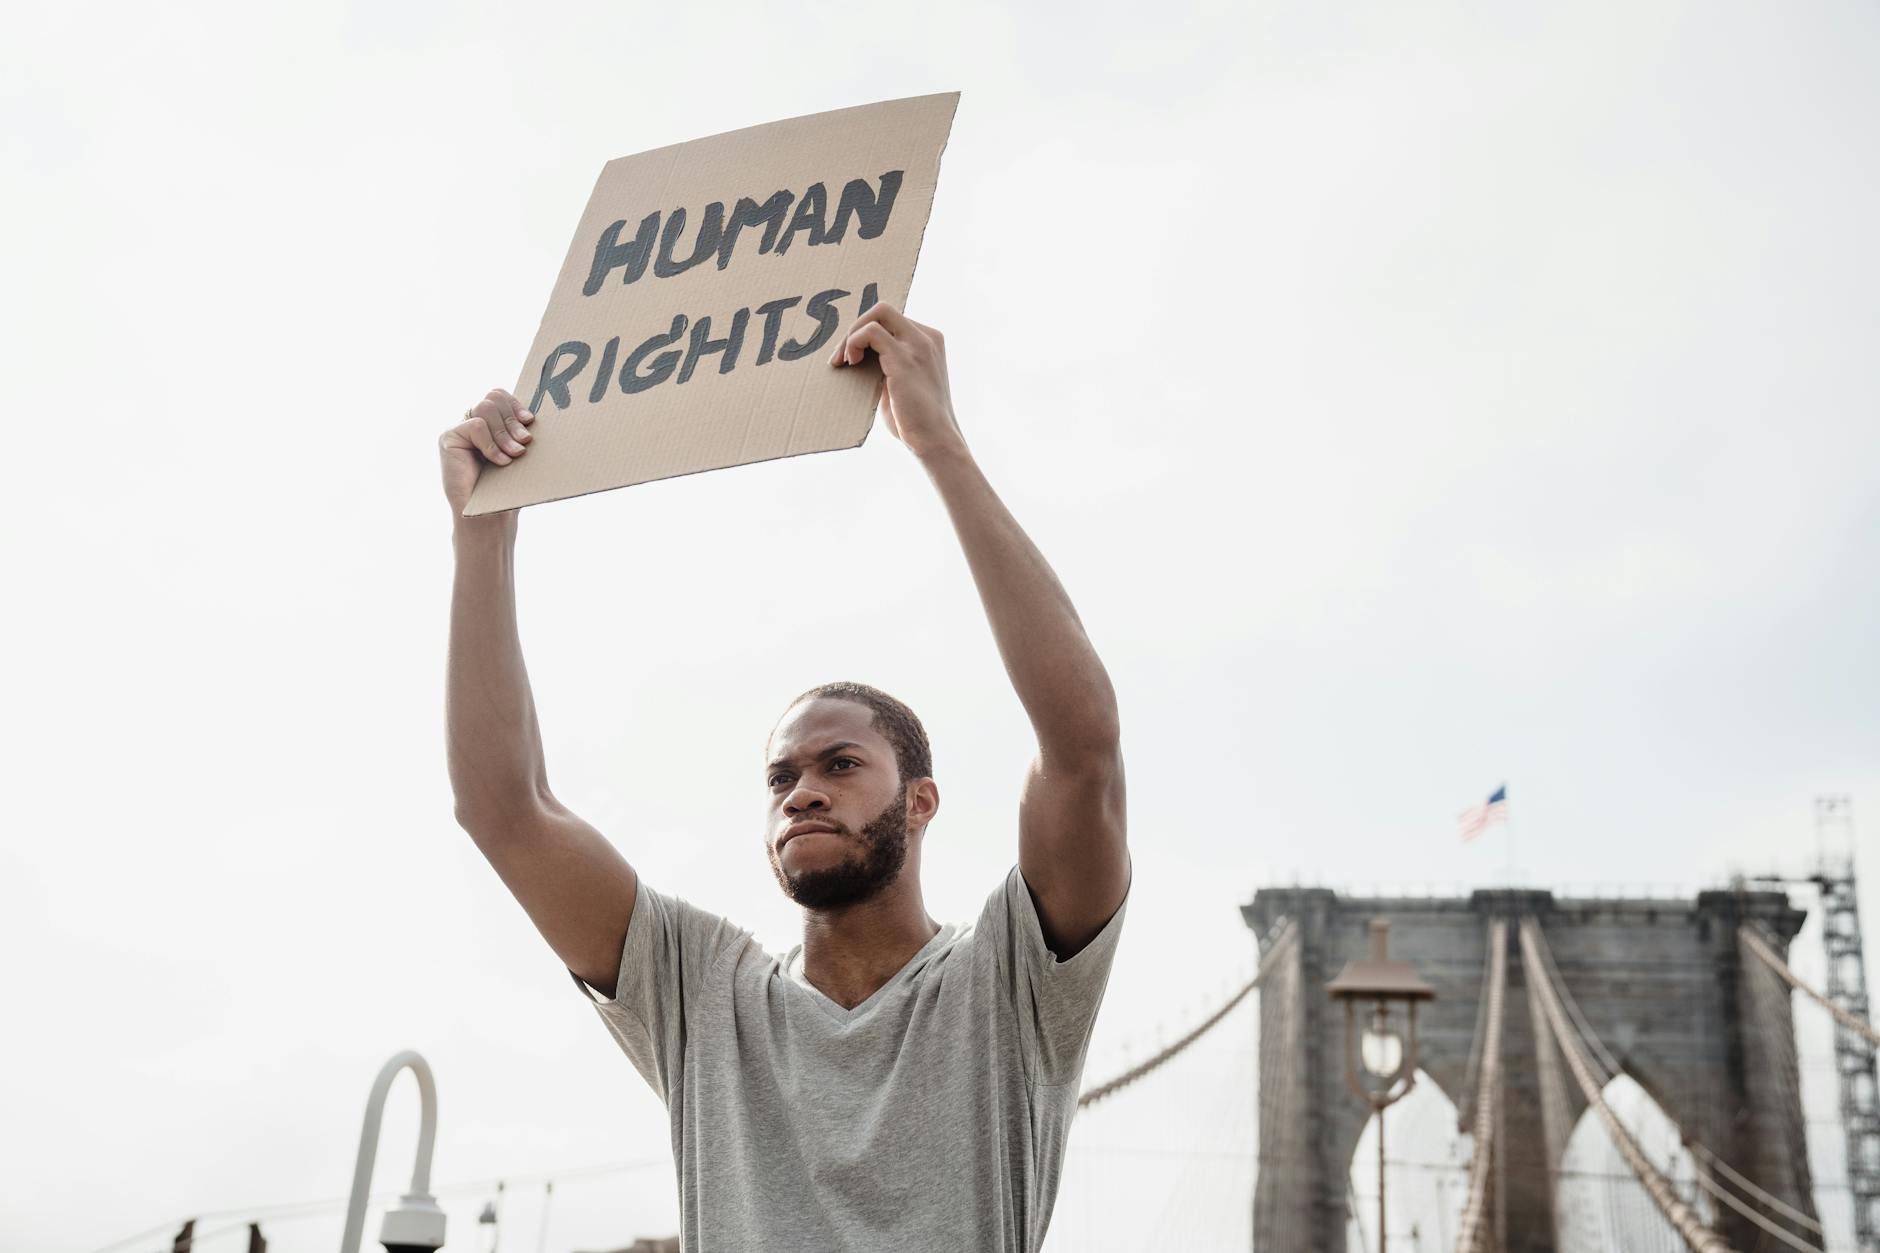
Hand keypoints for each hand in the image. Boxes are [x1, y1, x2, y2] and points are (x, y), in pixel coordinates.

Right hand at [439, 388, 533, 515]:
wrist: (488, 515)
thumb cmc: (507, 487)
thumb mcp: (519, 454)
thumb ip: (520, 432)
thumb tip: (534, 415)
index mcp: (490, 423)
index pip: (499, 396)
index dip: (515, 404)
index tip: (530, 421)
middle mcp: (473, 422)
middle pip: (493, 398)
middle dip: (512, 419)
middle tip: (524, 441)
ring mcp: (460, 429)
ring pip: (485, 408)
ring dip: (504, 433)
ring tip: (514, 454)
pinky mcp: (449, 438)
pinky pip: (475, 426)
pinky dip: (491, 444)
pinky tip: (499, 462)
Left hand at [828, 304, 964, 460]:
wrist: (935, 440)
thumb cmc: (917, 420)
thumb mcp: (902, 383)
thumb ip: (888, 364)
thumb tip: (859, 357)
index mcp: (930, 341)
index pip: (892, 321)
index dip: (866, 334)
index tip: (851, 357)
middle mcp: (927, 337)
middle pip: (884, 310)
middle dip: (857, 327)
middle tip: (842, 356)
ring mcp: (918, 345)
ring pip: (877, 314)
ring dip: (852, 334)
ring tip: (844, 361)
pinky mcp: (904, 358)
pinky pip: (871, 332)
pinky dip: (854, 342)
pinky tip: (852, 363)